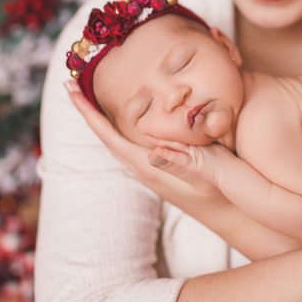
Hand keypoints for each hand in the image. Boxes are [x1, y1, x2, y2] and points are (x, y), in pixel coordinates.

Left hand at [65, 82, 227, 206]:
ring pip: (115, 141)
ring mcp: (149, 170)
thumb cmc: (218, 194)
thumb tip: (153, 149)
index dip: (89, 113)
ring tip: (87, 96)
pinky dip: (115, 126)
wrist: (229, 216)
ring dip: (99, 118)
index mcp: (148, 167)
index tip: (72, 90)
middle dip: (88, 111)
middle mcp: (142, 169)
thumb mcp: (203, 176)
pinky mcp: (157, 169)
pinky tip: (118, 118)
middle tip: (72, 85)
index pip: (109, 136)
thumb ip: (179, 161)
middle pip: (105, 136)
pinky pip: (128, 144)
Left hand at [146, 136, 223, 192]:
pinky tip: (158, 151)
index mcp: (197, 147)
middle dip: (161, 137)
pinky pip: (178, 158)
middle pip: (175, 140)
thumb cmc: (224, 165)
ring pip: (175, 145)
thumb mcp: (212, 154)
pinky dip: (168, 154)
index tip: (157, 131)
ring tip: (148, 137)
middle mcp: (194, 148)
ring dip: (160, 142)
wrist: (231, 173)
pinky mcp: (193, 164)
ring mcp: (194, 154)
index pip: (180, 139)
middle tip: (147, 132)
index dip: (168, 136)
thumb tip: (194, 143)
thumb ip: (203, 148)